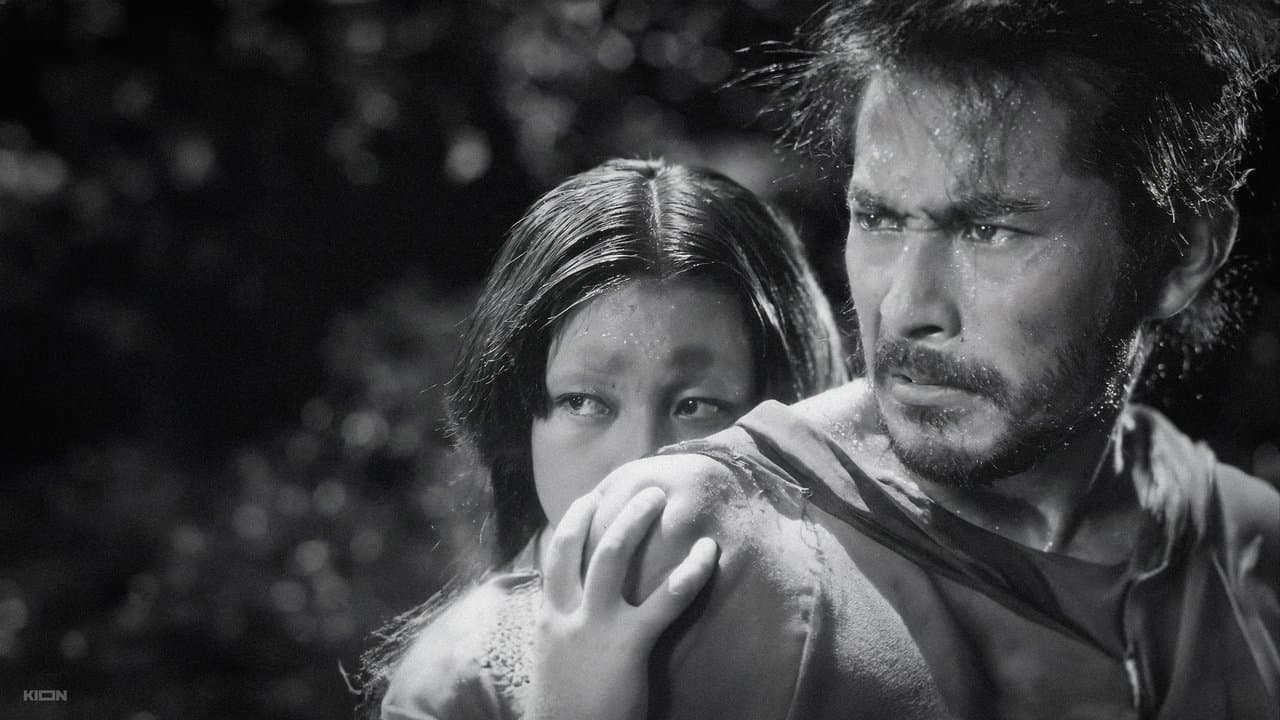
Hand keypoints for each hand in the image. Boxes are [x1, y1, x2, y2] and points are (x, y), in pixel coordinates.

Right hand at [528, 487, 718, 719]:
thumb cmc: (567, 705)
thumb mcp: (555, 659)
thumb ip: (566, 629)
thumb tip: (585, 607)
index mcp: (548, 617)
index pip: (554, 555)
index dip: (572, 521)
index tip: (590, 498)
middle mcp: (565, 612)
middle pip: (579, 542)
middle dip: (607, 508)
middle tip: (640, 490)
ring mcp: (594, 625)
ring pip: (611, 554)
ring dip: (636, 518)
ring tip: (659, 496)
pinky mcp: (627, 644)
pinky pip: (665, 599)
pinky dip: (690, 571)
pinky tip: (709, 553)